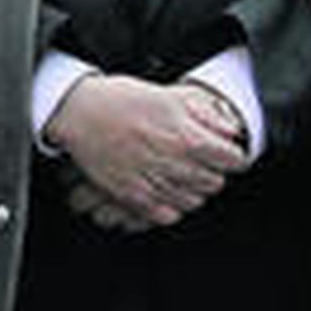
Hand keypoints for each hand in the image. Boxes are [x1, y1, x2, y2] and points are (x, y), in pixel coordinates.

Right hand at [45, 74, 248, 226]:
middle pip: (215, 182)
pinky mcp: (134, 197)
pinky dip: (170, 204)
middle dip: (211, 170)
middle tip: (197, 158)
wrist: (77, 113)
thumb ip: (205, 113)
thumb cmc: (119, 99)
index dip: (230, 153)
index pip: (233, 160)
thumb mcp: (168, 95)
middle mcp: (173, 164)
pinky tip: (163, 186)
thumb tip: (231, 129)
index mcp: (186, 137)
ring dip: (191, 188)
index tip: (223, 150)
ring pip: (194, 200)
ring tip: (177, 171)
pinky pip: (169, 214)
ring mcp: (153, 183)